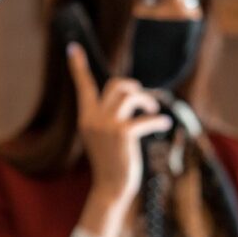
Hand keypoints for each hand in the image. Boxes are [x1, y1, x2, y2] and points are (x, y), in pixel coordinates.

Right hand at [67, 43, 171, 236]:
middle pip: (115, 84)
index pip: (83, 86)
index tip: (73, 49)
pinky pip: (145, 118)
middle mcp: (93, 119)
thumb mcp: (104, 137)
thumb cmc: (112, 162)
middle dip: (133, 87)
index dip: (78, 67)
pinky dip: (158, 120)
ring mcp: (107, 126)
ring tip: (154, 109)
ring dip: (146, 99)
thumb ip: (109, 117)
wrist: (112, 188)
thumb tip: (127, 95)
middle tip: (144, 100)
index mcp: (86, 118)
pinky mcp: (123, 134)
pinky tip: (164, 124)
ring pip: (129, 94)